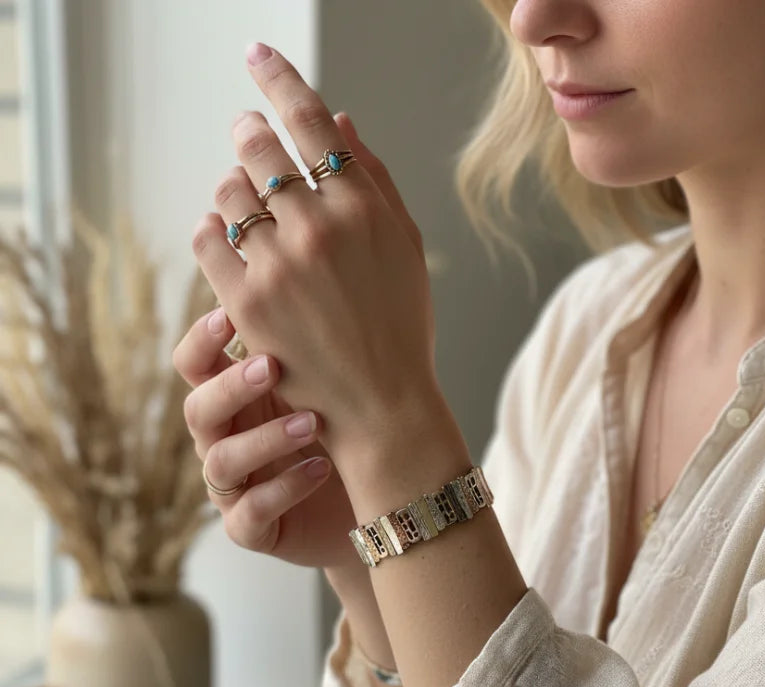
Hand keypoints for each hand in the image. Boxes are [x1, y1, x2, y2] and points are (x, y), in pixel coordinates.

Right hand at [172, 306, 363, 568]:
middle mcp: (226, 438)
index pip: (196, 363)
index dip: (202, 339)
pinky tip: (320, 468)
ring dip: (265, 438)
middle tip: (273, 367)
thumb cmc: (346, 428)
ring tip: (313, 422)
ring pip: (221, 462)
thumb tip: (312, 266)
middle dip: (231, 387)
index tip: (229, 313)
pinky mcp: (252, 529)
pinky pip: (250, 514)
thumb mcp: (328, 378)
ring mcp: (236, 486)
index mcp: (235, 397)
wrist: (370, 500)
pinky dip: (284, 489)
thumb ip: (308, 337)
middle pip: (198, 409)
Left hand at [192, 43, 440, 471]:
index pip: (312, 121)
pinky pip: (207, 238)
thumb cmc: (400, 326)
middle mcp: (320, 227)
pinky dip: (210, 227)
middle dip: (248, 134)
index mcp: (364, 208)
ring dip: (232, 187)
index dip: (280, 79)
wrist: (380, 403)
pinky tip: (223, 232)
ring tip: (245, 201)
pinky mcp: (245, 302)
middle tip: (246, 134)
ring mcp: (279, 265)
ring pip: (228, 191)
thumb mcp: (406, 248)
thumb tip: (341, 119)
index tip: (258, 54)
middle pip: (258, 147)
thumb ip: (376, 179)